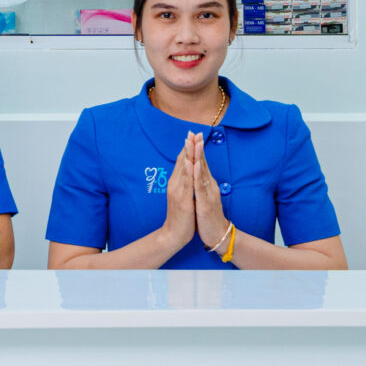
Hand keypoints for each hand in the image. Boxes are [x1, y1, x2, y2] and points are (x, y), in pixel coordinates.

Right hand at [157, 133, 199, 247]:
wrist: (173, 234)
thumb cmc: (180, 217)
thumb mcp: (182, 197)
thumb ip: (184, 184)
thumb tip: (188, 173)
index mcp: (176, 183)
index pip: (182, 161)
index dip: (187, 147)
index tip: (192, 134)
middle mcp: (175, 184)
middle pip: (182, 161)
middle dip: (188, 145)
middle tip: (192, 131)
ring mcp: (177, 190)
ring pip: (184, 168)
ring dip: (189, 153)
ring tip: (192, 140)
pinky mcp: (182, 199)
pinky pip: (187, 182)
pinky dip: (189, 170)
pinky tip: (192, 161)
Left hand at [191, 133, 227, 245]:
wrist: (217, 234)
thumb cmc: (209, 216)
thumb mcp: (204, 197)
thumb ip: (202, 185)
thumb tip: (199, 175)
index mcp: (207, 184)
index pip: (202, 163)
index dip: (197, 149)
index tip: (193, 135)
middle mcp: (210, 186)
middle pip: (203, 163)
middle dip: (198, 147)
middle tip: (195, 132)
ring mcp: (209, 193)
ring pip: (203, 172)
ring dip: (199, 156)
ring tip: (195, 142)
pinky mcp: (205, 202)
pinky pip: (200, 186)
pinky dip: (198, 174)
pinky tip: (195, 164)